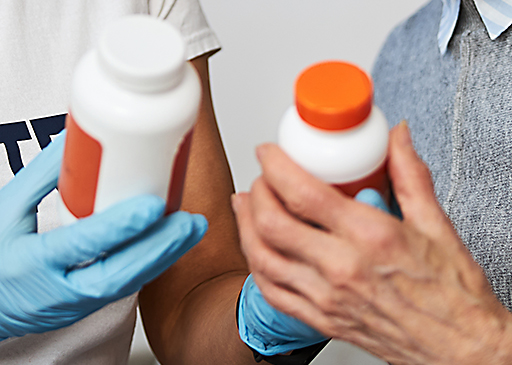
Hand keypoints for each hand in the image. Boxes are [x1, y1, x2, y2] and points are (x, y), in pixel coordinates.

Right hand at [0, 135, 206, 339]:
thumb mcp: (6, 209)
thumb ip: (42, 175)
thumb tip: (74, 138)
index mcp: (32, 262)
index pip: (82, 244)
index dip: (119, 226)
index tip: (152, 205)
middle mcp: (58, 289)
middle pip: (118, 273)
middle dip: (159, 247)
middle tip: (190, 221)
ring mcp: (77, 302)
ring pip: (130, 283)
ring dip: (165, 256)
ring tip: (193, 228)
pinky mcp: (91, 303)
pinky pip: (128, 285)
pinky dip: (153, 263)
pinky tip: (174, 242)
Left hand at [232, 122, 511, 364]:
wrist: (459, 348)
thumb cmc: (451, 294)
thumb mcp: (436, 225)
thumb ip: (410, 174)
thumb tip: (396, 138)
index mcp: (370, 238)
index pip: (303, 194)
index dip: (275, 166)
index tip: (269, 153)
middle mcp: (342, 269)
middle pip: (272, 224)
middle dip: (257, 192)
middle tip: (261, 178)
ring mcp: (326, 298)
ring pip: (263, 257)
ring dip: (245, 226)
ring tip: (246, 205)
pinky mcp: (321, 319)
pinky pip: (272, 291)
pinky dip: (256, 264)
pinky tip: (257, 248)